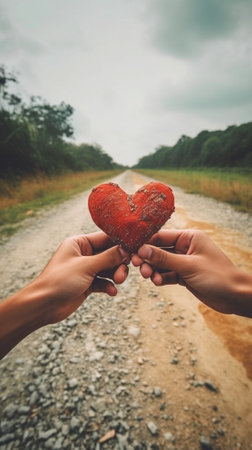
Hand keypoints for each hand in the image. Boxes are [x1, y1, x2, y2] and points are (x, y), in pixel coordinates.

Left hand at [35, 232, 129, 323]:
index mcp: (79, 243)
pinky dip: (109, 286)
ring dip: (116, 275)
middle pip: (110, 254)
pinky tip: (112, 292)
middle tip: (123, 273)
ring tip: (118, 282)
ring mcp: (85, 269)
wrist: (43, 305)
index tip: (135, 249)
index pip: (105, 238)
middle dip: (119, 263)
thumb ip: (108, 257)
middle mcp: (83, 254)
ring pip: (109, 269)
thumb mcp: (86, 266)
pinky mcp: (87, 284)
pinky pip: (103, 282)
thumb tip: (126, 250)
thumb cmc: (59, 280)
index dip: (120, 243)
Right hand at [132, 229, 251, 316]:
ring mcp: (185, 262)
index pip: (162, 236)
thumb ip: (164, 258)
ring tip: (149, 277)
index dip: (146, 244)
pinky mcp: (185, 276)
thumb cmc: (217, 275)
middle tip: (138, 268)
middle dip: (148, 259)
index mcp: (189, 237)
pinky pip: (168, 274)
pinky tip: (158, 282)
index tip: (132, 251)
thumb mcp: (188, 266)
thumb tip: (142, 250)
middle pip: (159, 250)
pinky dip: (162, 278)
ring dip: (153, 270)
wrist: (235, 295)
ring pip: (162, 264)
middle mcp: (186, 247)